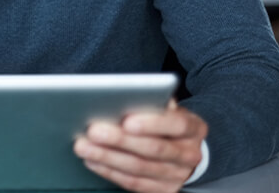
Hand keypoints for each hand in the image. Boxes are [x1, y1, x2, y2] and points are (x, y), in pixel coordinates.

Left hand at [73, 100, 207, 192]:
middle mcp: (189, 154)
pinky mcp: (162, 190)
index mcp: (194, 128)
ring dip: (107, 157)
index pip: (176, 125)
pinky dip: (110, 171)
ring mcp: (177, 176)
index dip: (152, 123)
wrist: (184, 150)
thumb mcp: (168, 109)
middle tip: (93, 131)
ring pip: (139, 168)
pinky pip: (133, 183)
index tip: (126, 120)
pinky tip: (92, 160)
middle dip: (120, 140)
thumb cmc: (167, 123)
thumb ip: (154, 102)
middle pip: (153, 149)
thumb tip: (131, 95)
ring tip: (84, 146)